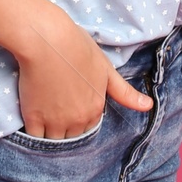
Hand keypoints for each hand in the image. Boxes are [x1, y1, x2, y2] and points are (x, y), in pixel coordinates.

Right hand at [13, 5, 152, 138]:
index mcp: (96, 107)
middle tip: (55, 112)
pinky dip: (34, 134)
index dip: (80, 118)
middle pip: (72, 137)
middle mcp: (78, 119)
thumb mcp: (106, 69)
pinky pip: (34, 137)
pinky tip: (32, 123)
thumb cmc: (77, 47)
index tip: (70, 106)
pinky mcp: (34, 117)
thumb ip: (124, 92)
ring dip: (50, 135)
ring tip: (43, 120)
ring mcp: (55, 121)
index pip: (90, 127)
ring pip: (54, 141)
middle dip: (66, 130)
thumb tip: (149, 106)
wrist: (48, 40)